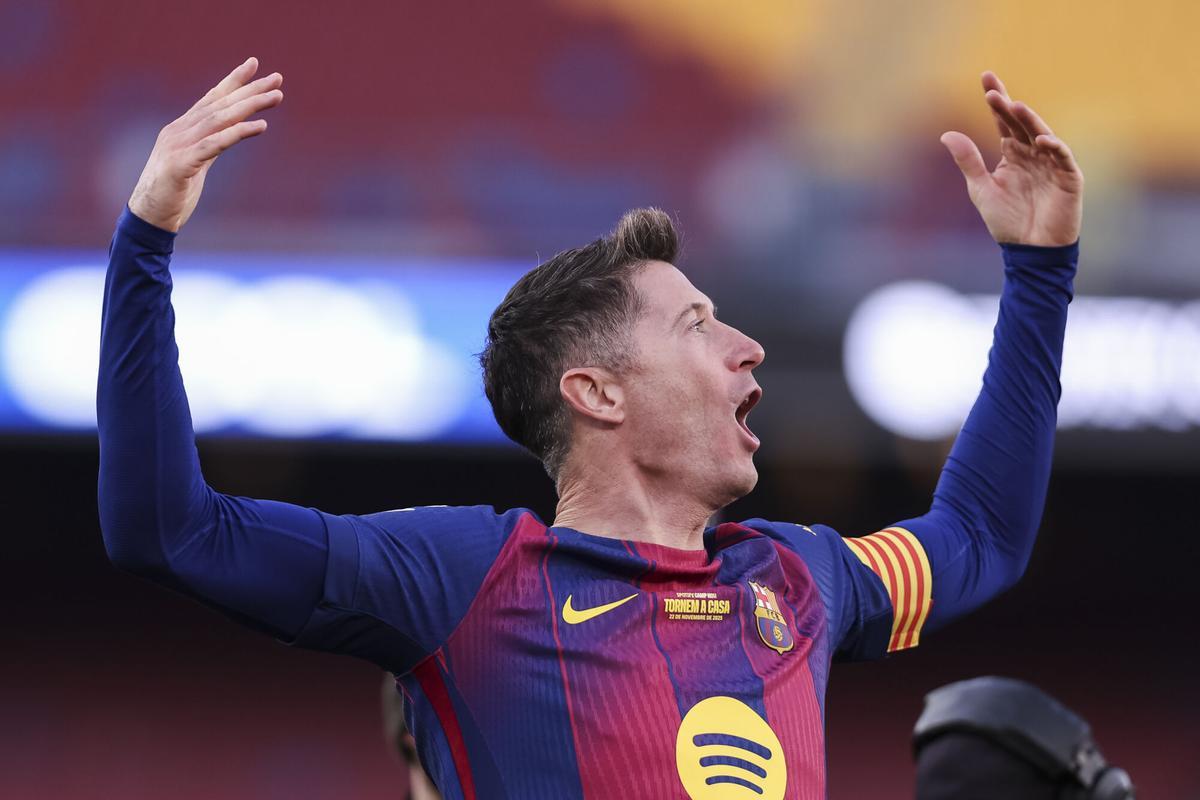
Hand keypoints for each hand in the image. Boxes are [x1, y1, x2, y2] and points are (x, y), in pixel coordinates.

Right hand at [128, 57, 282, 231]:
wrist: (148, 218)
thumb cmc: (173, 192)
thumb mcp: (195, 163)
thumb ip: (211, 145)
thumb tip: (231, 132)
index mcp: (182, 129)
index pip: (211, 98)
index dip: (233, 81)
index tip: (255, 65)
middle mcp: (179, 131)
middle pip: (220, 104)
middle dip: (250, 89)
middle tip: (277, 78)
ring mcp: (178, 146)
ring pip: (219, 119)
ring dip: (250, 106)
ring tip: (275, 96)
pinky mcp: (181, 165)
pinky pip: (214, 145)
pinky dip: (237, 133)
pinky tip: (259, 126)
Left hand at [940, 72, 1082, 246]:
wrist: (1030, 251)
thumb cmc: (1007, 221)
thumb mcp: (981, 189)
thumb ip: (968, 162)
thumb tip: (946, 134)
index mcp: (1013, 154)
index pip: (1004, 121)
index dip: (997, 101)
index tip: (986, 78)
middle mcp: (1033, 153)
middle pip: (1021, 123)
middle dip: (1008, 106)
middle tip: (992, 91)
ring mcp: (1052, 164)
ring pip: (1042, 135)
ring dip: (1030, 121)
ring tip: (1015, 106)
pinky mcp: (1069, 178)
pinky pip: (1063, 158)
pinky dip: (1054, 148)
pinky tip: (1041, 139)